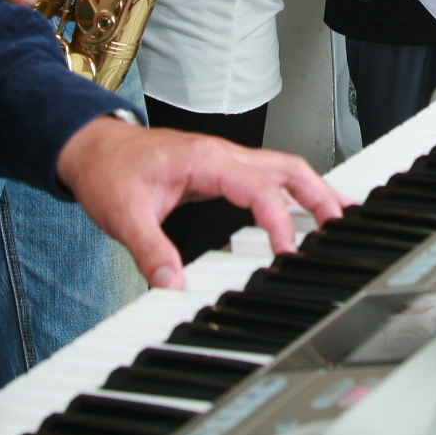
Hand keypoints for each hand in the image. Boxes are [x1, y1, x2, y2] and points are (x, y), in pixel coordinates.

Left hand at [57, 116, 344, 290]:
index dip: (278, 221)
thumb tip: (174, 286)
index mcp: (205, 160)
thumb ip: (151, 252)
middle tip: (341, 226)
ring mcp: (224, 159)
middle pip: (286, 167)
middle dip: (319, 195)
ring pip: (282, 167)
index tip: (287, 253)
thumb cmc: (108, 171)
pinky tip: (302, 210)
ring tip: (338, 218)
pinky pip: (267, 177)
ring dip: (313, 190)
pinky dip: (292, 192)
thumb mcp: (125, 215)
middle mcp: (222, 155)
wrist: (93, 149)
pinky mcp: (221, 170)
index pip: (258, 188)